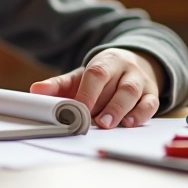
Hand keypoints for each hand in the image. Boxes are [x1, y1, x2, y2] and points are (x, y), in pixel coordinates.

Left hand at [28, 49, 163, 128]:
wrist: (132, 64)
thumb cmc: (103, 75)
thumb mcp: (81, 76)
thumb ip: (59, 84)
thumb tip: (35, 90)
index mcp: (106, 62)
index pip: (97, 74)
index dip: (88, 92)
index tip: (79, 108)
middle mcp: (125, 70)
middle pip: (118, 86)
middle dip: (107, 106)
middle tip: (96, 122)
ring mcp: (140, 82)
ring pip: (134, 94)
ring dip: (121, 111)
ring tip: (108, 125)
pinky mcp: (152, 94)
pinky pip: (151, 104)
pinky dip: (141, 114)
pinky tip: (129, 123)